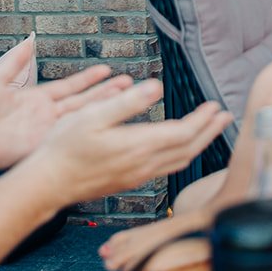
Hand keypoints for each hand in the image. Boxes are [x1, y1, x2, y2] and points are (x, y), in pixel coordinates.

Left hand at [0, 35, 130, 174]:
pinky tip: (107, 124)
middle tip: (129, 84)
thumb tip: (28, 40)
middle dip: (106, 92)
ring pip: (82, 118)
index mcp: (35, 99)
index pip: (70, 87)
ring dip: (104, 108)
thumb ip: (14, 61)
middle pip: (83, 101)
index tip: (106, 70)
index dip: (89, 79)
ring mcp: (46, 131)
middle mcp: (45, 115)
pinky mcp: (43, 146)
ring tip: (127, 98)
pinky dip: (88, 131)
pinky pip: (69, 137)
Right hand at [15, 78, 231, 205]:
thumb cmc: (63, 148)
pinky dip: (183, 155)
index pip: (184, 133)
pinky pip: (167, 169)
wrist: (47, 184)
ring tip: (210, 130)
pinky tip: (181, 149)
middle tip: (225, 117)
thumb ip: (127, 102)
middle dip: (209, 132)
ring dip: (199, 144)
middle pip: (189, 149)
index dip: (203, 120)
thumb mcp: (91, 116)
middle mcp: (144, 164)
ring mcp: (138, 175)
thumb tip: (156, 86)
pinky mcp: (130, 181)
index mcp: (138, 145)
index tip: (215, 106)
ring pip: (180, 161)